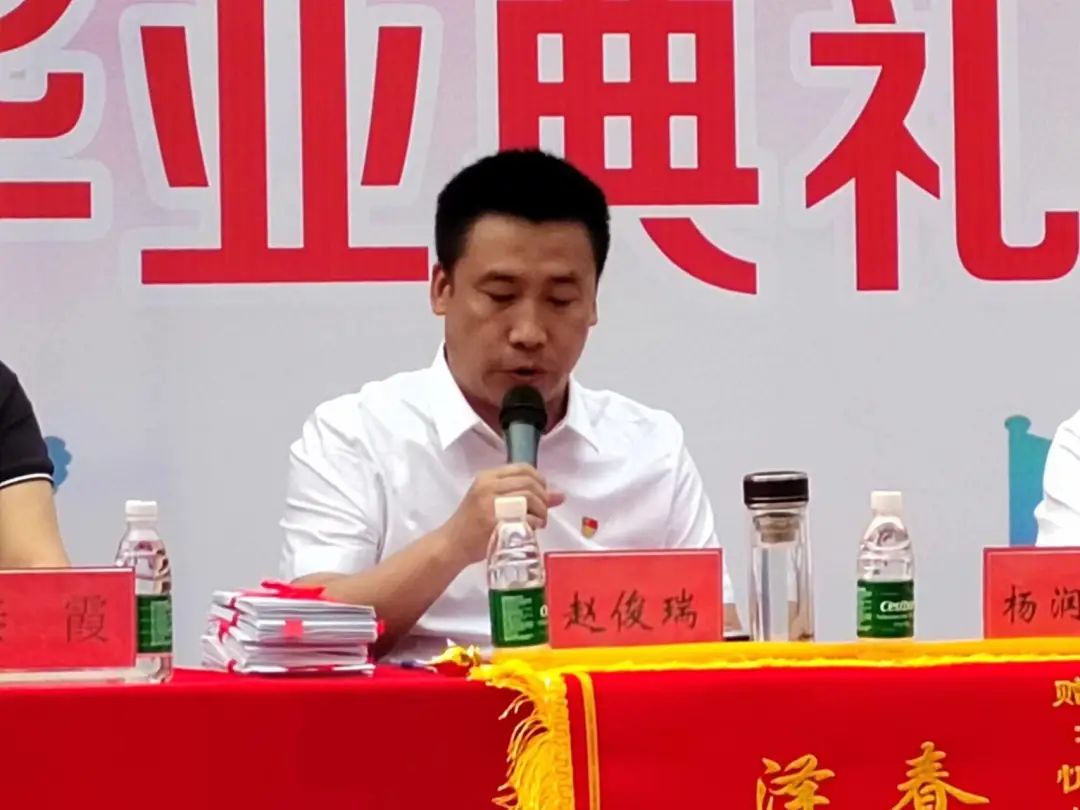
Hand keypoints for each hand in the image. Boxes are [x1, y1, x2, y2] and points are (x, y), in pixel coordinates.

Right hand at [440, 464, 565, 564]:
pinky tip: (533, 528)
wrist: (452, 544)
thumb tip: (559, 495)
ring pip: (529, 496)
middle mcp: (488, 485)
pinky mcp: (493, 521)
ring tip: (540, 521)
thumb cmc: (473, 524)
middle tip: (543, 511)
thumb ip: (523, 496)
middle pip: (529, 482)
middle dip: (544, 497)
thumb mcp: (493, 502)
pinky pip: (524, 516)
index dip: (540, 479)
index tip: (543, 493)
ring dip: (542, 510)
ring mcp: (490, 503)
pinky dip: (534, 522)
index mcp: (487, 476)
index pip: (523, 468)